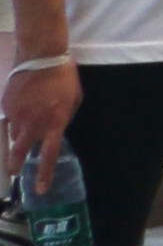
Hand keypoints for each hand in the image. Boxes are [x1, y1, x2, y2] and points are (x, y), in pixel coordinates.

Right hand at [0, 52, 74, 175]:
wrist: (41, 57)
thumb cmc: (64, 77)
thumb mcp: (73, 100)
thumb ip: (64, 118)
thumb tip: (55, 129)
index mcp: (54, 123)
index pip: (48, 155)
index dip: (43, 174)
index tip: (40, 189)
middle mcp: (33, 124)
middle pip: (19, 152)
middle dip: (15, 165)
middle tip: (14, 173)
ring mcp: (17, 116)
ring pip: (12, 136)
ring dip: (15, 140)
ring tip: (19, 139)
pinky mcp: (6, 106)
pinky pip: (7, 119)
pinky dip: (13, 120)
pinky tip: (19, 110)